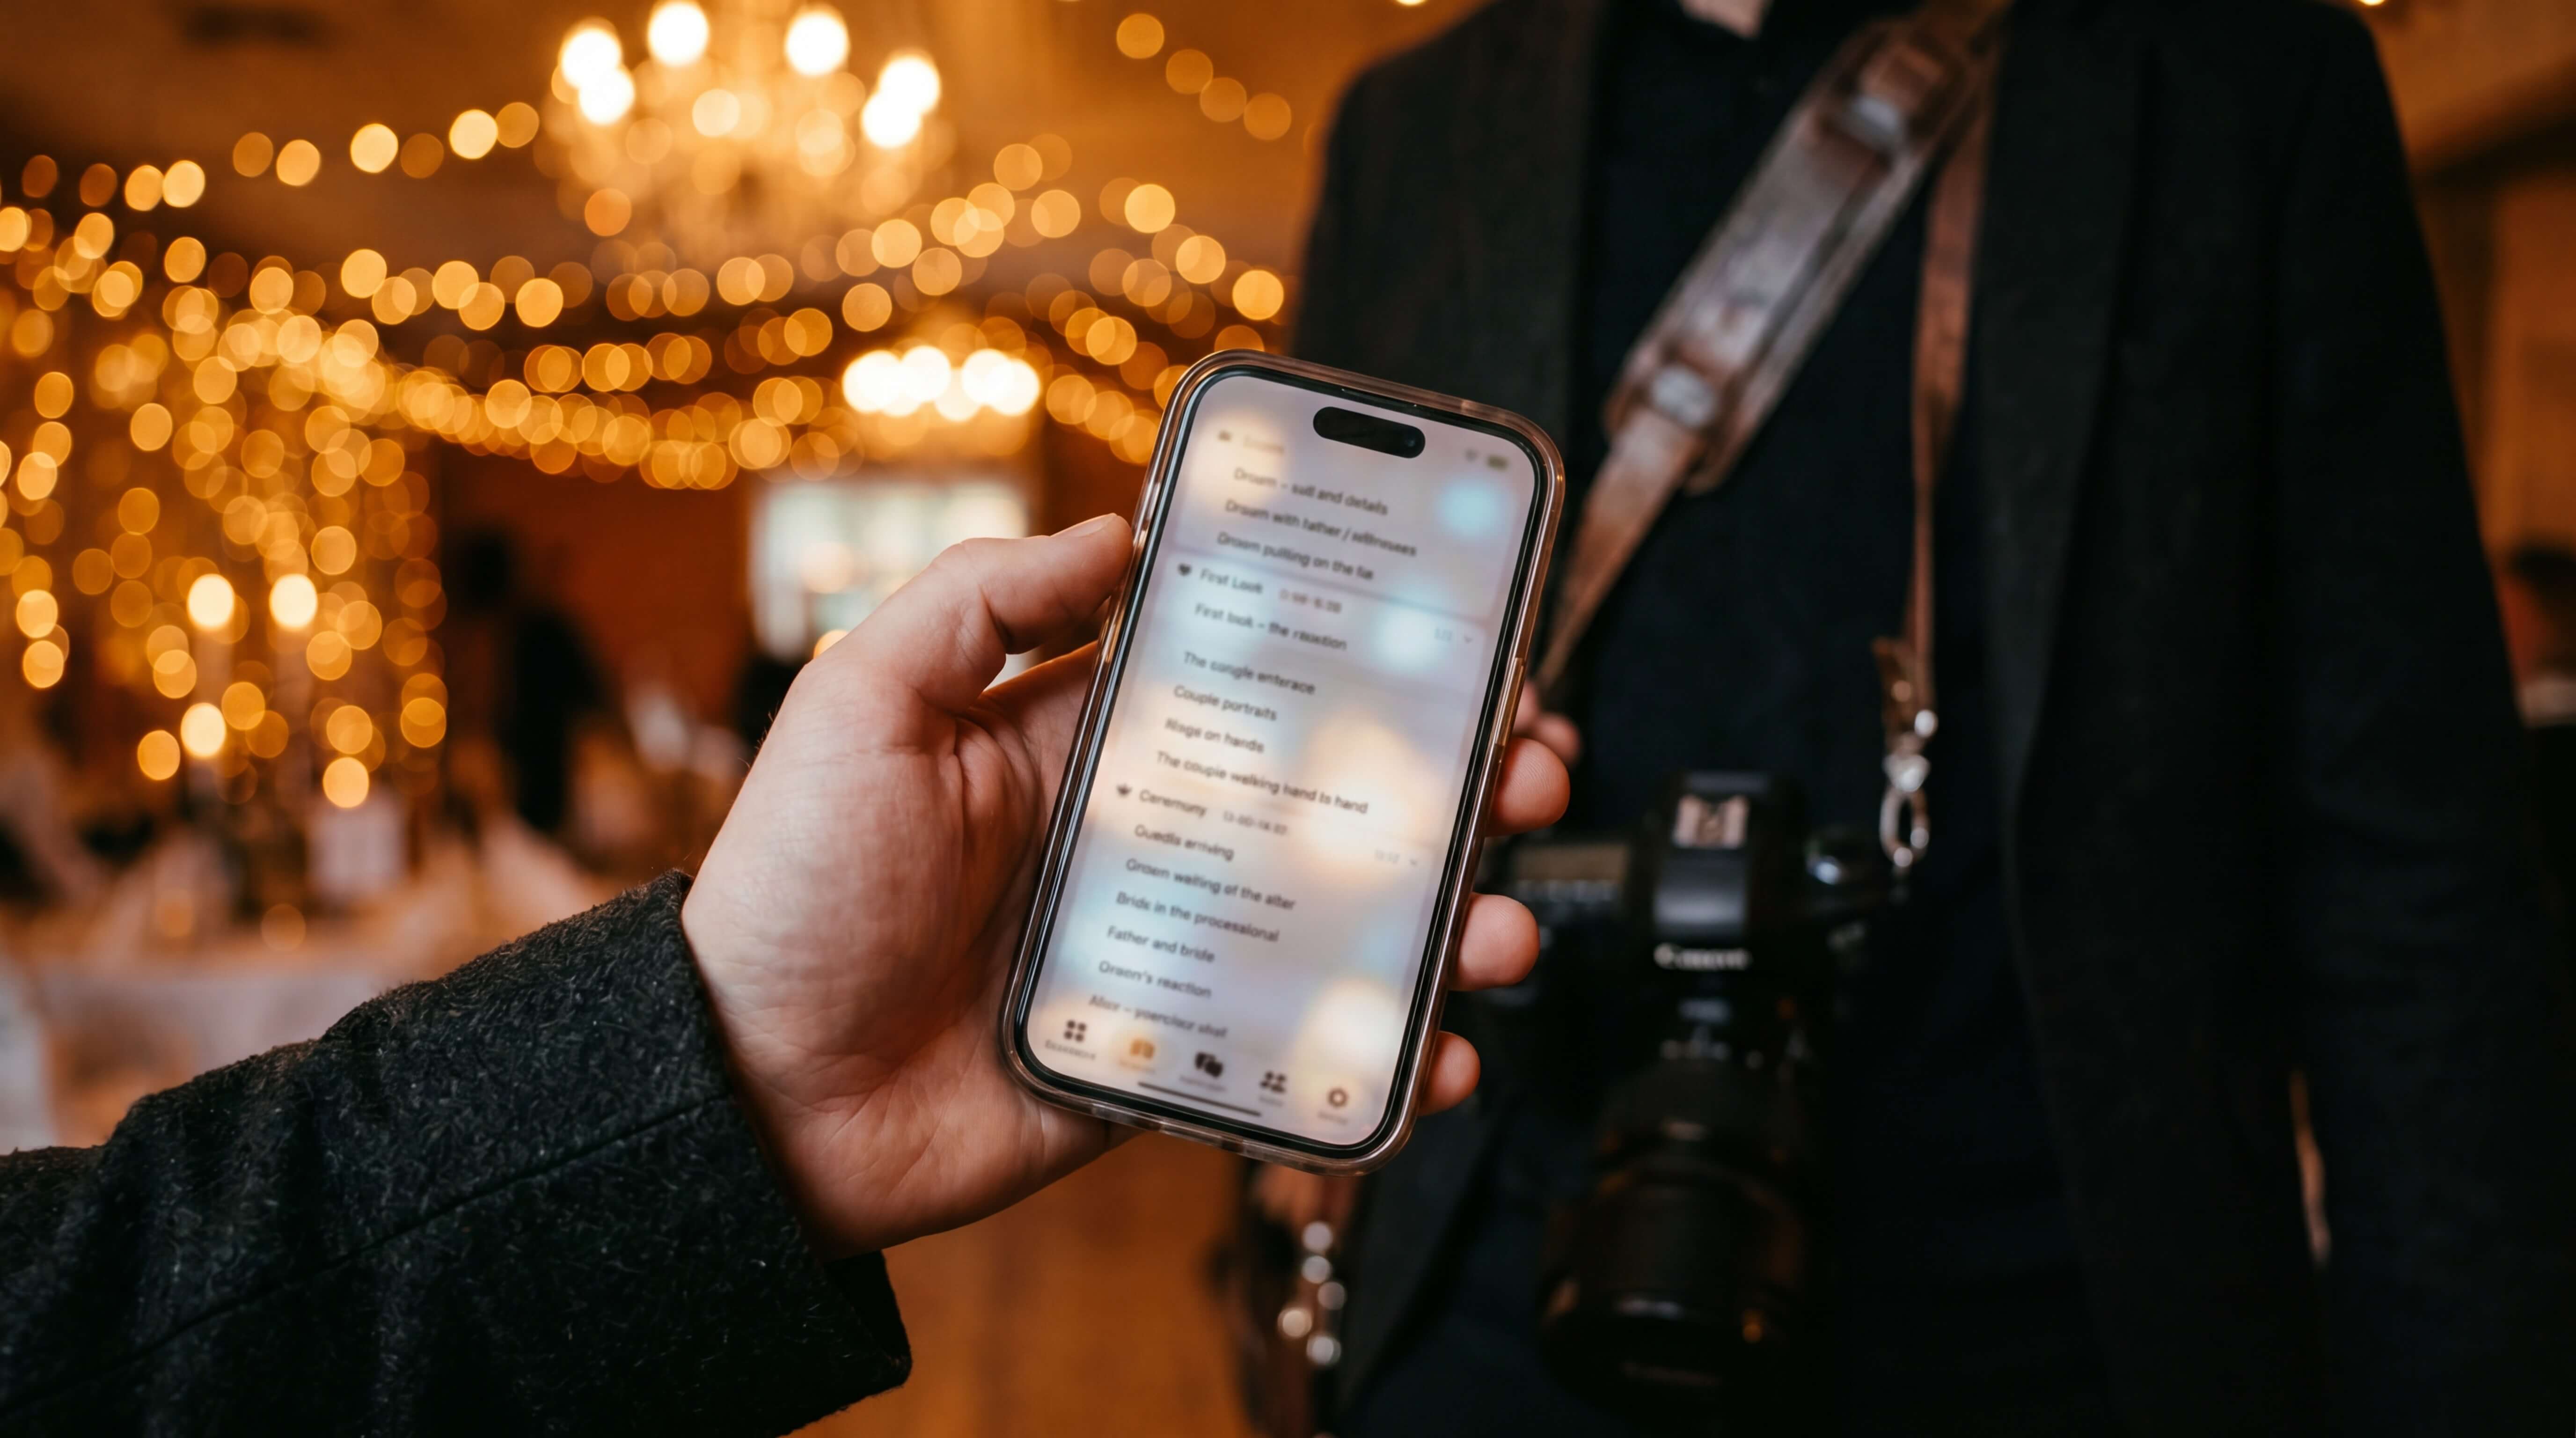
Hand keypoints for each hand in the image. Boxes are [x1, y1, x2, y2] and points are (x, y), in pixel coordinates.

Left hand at [683, 517, 1570, 1257]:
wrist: (757, 1097)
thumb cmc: (795, 890)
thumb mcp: (864, 705)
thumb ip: (980, 602)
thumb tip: (1115, 528)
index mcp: (1094, 739)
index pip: (1263, 674)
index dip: (1369, 652)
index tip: (1463, 637)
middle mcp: (1154, 836)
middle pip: (1340, 794)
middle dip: (1455, 779)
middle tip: (1531, 770)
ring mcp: (1175, 950)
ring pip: (1350, 925)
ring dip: (1453, 919)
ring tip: (1504, 924)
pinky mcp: (1177, 1055)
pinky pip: (1304, 1050)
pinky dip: (1386, 1057)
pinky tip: (1437, 1051)